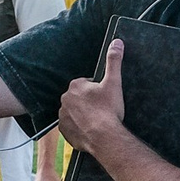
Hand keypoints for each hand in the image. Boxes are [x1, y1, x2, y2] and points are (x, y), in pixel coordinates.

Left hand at [58, 37, 128, 154]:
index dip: (96, 91)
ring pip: (74, 112)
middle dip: (88, 102)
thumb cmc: (108, 110)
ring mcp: (63, 116)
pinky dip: (78, 128)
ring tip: (97, 121)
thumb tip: (117, 42)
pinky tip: (89, 130)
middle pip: (79, 98)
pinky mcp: (64, 131)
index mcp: (75, 86)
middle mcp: (65, 99)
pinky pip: (70, 127)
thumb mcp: (114, 82)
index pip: (85, 84)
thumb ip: (114, 60)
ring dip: (82, 115)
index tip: (104, 98)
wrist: (104, 137)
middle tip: (102, 110)